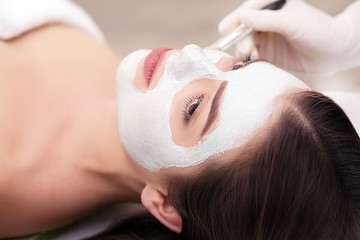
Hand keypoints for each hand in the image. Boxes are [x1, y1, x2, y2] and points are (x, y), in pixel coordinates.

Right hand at [218, 0, 359, 75]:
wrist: (334, 52)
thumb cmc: (316, 31)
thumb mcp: (291, 22)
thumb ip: (266, 20)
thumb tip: (242, 19)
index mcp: (274, 6)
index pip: (250, 10)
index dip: (235, 19)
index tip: (224, 29)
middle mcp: (269, 20)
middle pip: (245, 27)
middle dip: (240, 38)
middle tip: (243, 49)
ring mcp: (268, 37)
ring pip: (247, 41)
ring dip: (244, 49)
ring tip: (247, 56)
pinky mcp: (269, 53)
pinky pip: (253, 54)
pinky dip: (248, 58)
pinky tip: (250, 62)